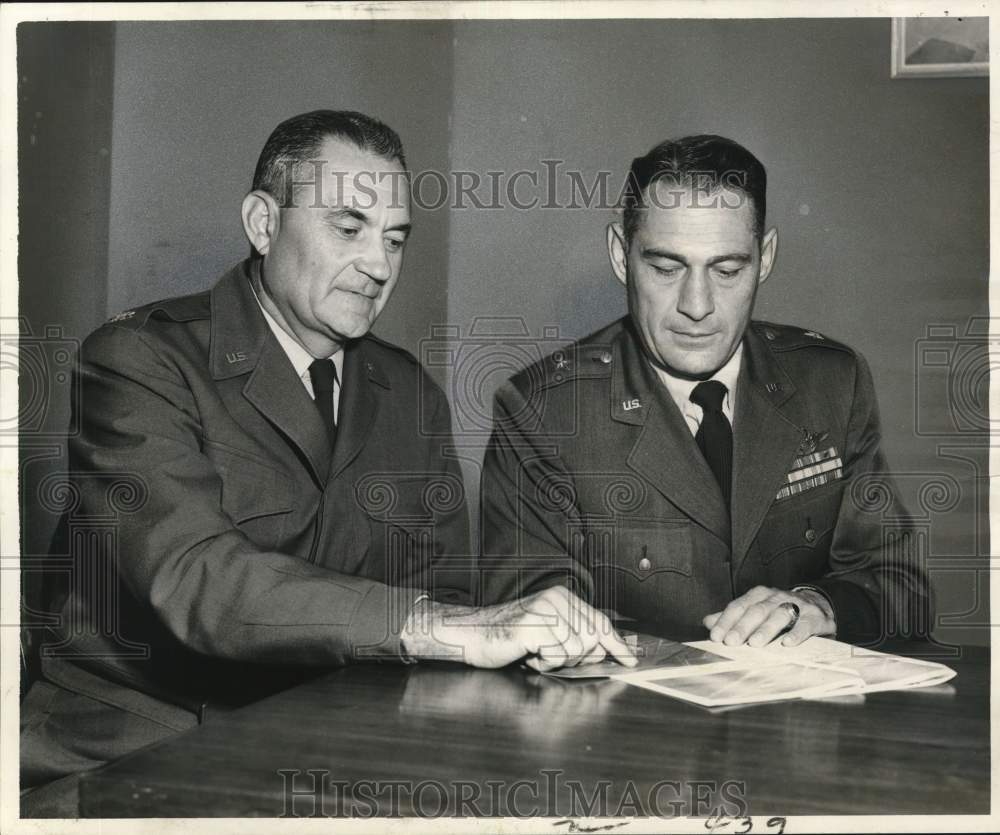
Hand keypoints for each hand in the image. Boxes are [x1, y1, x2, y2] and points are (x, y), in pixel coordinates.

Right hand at [401, 585, 637, 671]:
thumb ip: (575, 637)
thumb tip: (606, 652)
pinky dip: (545, 663)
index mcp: (563, 597)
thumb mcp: (548, 633)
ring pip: (577, 649)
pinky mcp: (535, 624)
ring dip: (557, 661)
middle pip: (592, 639)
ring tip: (536, 652)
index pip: (600, 621)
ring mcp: (546, 609)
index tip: (630, 660)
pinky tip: (529, 654)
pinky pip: (558, 654)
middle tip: (549, 654)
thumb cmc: (509, 637)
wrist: (472, 634)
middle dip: (577, 658)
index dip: (617, 644)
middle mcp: (557, 598)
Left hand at [702, 586, 835, 646]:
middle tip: (731, 642)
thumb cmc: (780, 611)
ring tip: (754, 643)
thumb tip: (707, 622)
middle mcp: (777, 597)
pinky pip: (805, 625)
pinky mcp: (815, 617)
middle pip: (757, 610)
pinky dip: (797, 634)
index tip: (715, 636)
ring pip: (780, 615)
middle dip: (742, 626)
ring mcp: (797, 605)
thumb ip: (733, 617)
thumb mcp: (756, 611)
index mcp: (759, 594)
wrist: (818, 605)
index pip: (739, 606)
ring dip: (766, 629)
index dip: (726, 621)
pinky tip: (788, 644)